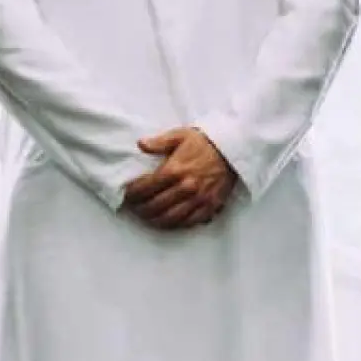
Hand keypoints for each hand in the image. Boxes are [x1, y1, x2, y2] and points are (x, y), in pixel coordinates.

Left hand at [121, 127, 238, 230]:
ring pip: (170, 218)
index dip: (133, 194)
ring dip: (154, 220)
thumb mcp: (180, 135)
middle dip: (140, 209)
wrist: (233, 149)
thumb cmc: (205, 142)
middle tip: (134, 208)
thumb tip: (140, 144)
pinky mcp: (209, 207)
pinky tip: (167, 222)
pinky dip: (175, 225)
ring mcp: (198, 199)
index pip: (146, 188)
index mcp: (175, 169)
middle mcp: (185, 187)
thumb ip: (159, 142)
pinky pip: (189, 222)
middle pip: (155, 206)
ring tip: (146, 217)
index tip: (127, 195)